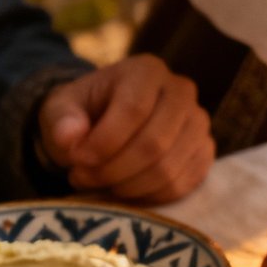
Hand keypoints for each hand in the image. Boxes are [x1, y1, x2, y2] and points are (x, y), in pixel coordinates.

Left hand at [38, 55, 213, 203]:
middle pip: (155, 143)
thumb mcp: (61, 108)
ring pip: (168, 170)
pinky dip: (148, 196)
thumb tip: (70, 137)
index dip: (104, 142)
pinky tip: (124, 190)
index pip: (134, 110)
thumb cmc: (85, 112)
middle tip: (83, 177)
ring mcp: (199, 125)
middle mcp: (181, 92)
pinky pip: (181, 186)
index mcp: (147, 70)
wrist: (109, 122)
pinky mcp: (205, 154)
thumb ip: (62, 119)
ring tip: (99, 184)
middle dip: (114, 169)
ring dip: (128, 187)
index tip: (77, 160)